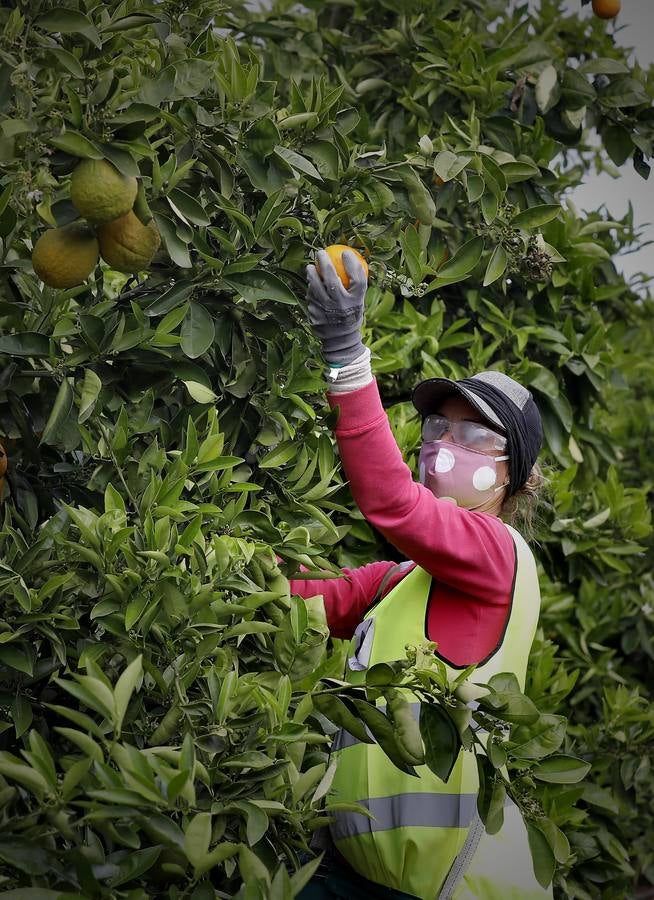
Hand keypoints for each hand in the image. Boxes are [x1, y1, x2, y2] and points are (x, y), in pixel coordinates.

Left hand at [305, 249, 368, 364]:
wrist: (340, 341)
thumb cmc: (350, 315)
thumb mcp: (359, 301)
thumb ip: (356, 284)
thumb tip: (351, 259)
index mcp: (355, 302)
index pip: (357, 280)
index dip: (352, 265)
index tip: (345, 252)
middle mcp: (341, 306)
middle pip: (332, 279)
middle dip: (325, 262)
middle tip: (320, 252)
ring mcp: (326, 311)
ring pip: (316, 287)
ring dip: (312, 274)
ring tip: (311, 267)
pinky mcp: (314, 316)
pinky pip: (311, 297)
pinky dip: (310, 289)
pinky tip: (310, 284)